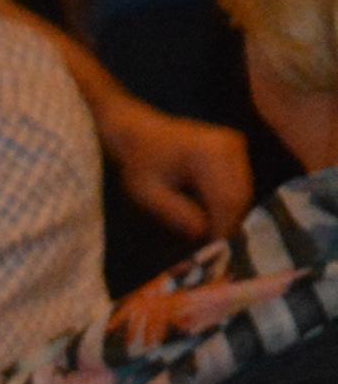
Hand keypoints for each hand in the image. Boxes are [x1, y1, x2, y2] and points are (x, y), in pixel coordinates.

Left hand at [100, 95, 254, 244]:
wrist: (139, 132)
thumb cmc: (140, 164)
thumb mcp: (149, 195)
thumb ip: (179, 216)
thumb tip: (205, 235)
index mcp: (210, 154)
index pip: (228, 200)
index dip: (222, 228)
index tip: (211, 251)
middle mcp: (231, 146)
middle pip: (241, 197)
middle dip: (227, 224)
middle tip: (210, 247)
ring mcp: (237, 145)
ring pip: (244, 192)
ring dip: (229, 214)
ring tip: (208, 231)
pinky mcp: (237, 148)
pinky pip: (240, 183)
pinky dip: (228, 202)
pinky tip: (209, 212)